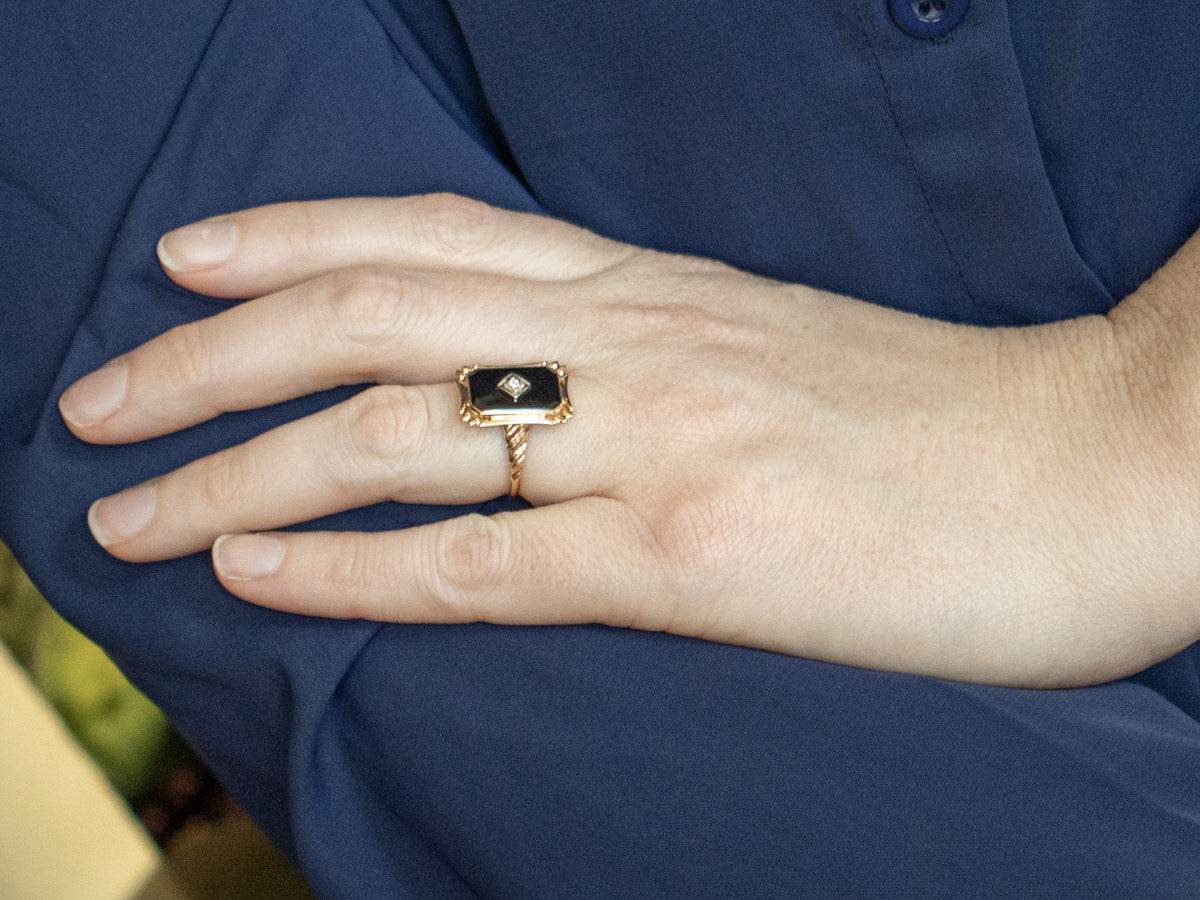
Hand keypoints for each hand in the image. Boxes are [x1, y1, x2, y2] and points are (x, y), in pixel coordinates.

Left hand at [59, 195, 1199, 686]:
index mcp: (657, 288)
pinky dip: (351, 567)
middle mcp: (638, 340)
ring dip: (238, 470)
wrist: (1097, 463)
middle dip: (211, 355)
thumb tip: (541, 385)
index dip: (290, 235)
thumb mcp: (770, 348)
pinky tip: (253, 572)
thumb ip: (648, 352)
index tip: (186, 259)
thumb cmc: (941, 418)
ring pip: (397, 435)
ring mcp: (660, 443)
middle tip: (96, 402)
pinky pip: (483, 560)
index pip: (433, 232)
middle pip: (374, 316)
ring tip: (126, 511)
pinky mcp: (696, 561)